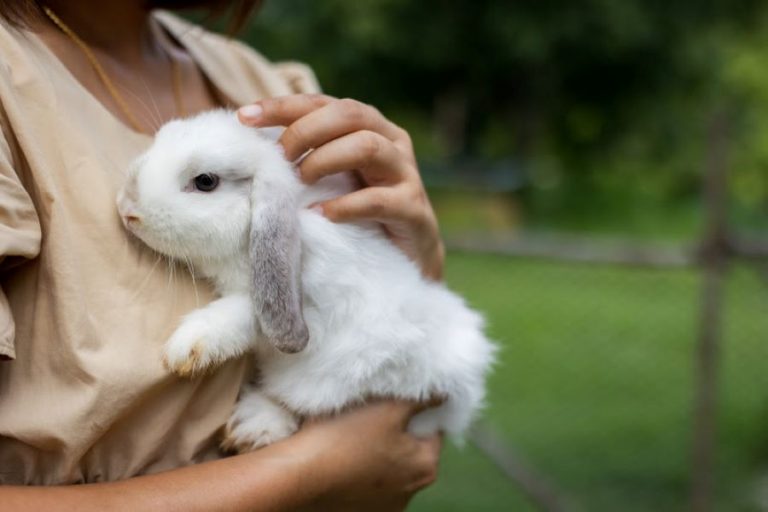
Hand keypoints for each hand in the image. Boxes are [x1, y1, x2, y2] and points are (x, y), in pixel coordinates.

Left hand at [238, 95, 444, 279]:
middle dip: (306, 131)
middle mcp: (392, 142)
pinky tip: (322, 215)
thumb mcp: (332, 180)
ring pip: (368, 146)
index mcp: (370, 127)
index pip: (324, 103)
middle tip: (280, 158)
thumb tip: (252, 149)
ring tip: (301, 182)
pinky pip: (379, 200)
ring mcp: (407, 174)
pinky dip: (345, 206)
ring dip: (326, 160)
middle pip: (349, 114)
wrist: (407, 260)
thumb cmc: (360, 214)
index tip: (245, 117)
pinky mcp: (413, 210)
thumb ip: (306, 160)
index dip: (284, 106)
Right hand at [291, 399, 442, 511]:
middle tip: (373, 410)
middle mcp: (409, 494)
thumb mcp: (388, 408)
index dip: (417, 408)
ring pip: (385, 466)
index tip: (397, 397)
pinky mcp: (357, 511)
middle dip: (395, 429)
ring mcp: (383, 507)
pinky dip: (357, 467)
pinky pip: (364, 482)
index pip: (433, 429)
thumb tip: (446, 392)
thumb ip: (422, 398)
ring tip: (351, 431)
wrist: (298, 475)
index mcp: (425, 468)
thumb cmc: (345, 438)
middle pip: (409, 449)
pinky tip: (340, 454)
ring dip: (375, 449)